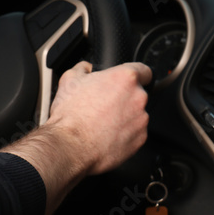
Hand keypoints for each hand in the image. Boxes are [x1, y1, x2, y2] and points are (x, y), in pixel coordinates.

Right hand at [0, 61, 151, 214]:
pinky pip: (135, 133)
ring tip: (103, 123)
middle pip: (137, 94)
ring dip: (124, 117)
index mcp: (125, 78)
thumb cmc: (71, 115)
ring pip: (136, 115)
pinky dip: (125, 134)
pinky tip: (107, 135)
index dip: (137, 75)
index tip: (129, 81)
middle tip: (104, 106)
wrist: (70, 146)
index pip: (144, 70)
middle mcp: (138, 98)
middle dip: (123, 99)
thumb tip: (86, 68)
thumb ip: (83, 68)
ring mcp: (141, 120)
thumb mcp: (69, 79)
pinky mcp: (140, 139)